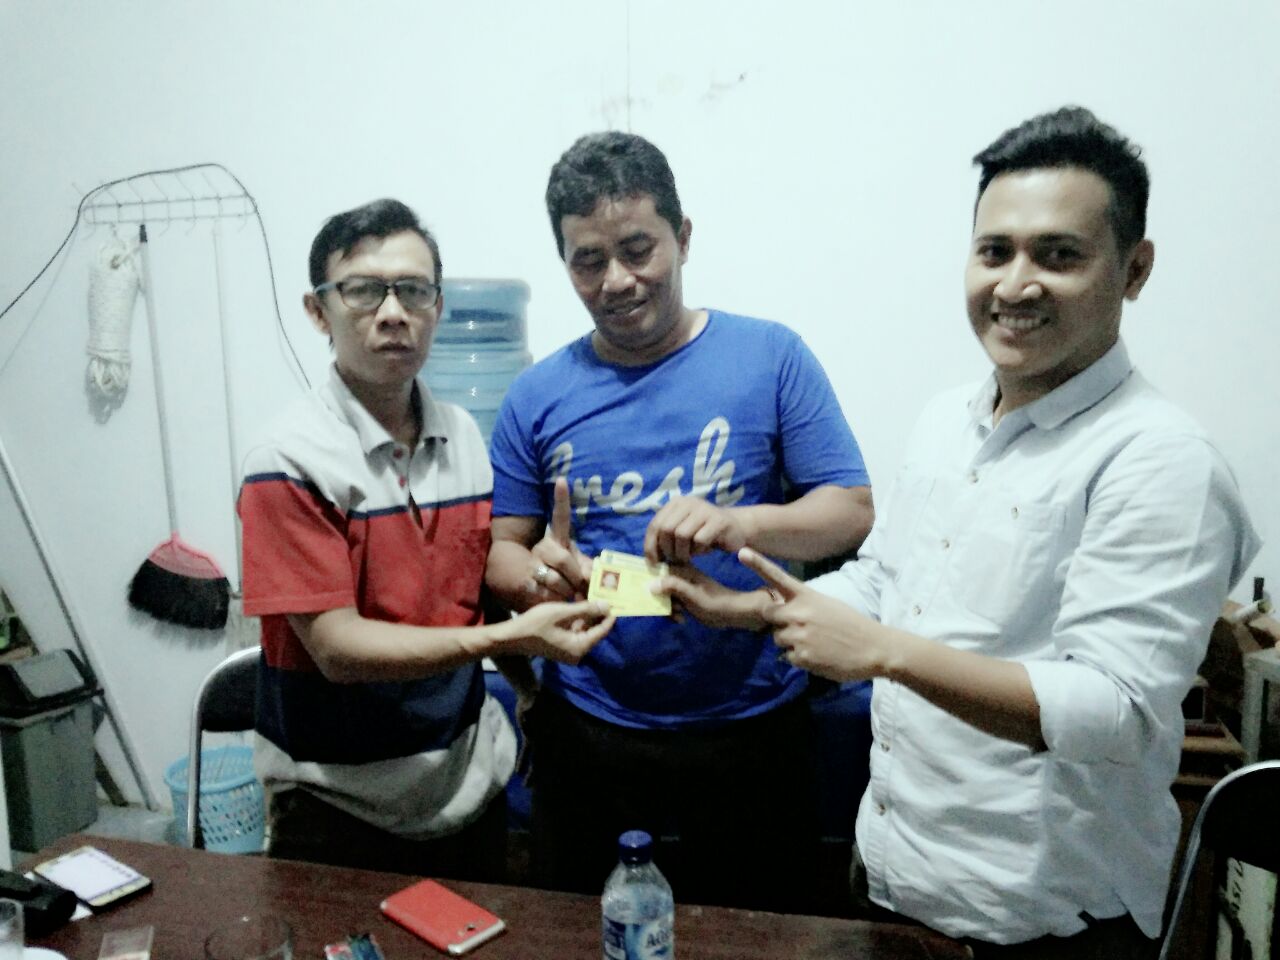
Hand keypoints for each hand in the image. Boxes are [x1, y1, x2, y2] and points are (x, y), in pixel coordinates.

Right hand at [499, 599, 614, 664]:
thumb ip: (586, 609)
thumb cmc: (536, 624)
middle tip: (604, 594)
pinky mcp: (563, 646)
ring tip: (590, 594)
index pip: (602, 630)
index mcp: (580, 647)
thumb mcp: (562, 612)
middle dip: (598, 612)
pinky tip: (577, 602)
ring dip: (587, 613)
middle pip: (595, 630)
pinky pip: (576, 631)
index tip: (617, 600)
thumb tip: (607, 605)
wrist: (512, 637)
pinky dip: (578, 618)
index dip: (610, 615)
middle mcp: (578, 652)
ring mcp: (570, 650)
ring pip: (585, 629)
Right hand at [528, 478, 592, 600]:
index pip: (561, 517)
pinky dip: (556, 602)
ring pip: (555, 580)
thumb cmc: (566, 577)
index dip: (561, 499)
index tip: (562, 480)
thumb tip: (590, 577)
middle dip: (575, 577)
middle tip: (580, 587)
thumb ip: (589, 569)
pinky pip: (545, 593)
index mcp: (558, 540)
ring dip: (567, 593)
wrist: (536, 590)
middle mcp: (543, 547)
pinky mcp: (525, 581)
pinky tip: (555, 599)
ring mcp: (532, 563)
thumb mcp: (579, 568)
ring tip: (568, 595)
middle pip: (563, 559)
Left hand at [644, 496, 749, 563]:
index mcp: (676, 503)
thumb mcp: (682, 533)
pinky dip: (699, 550)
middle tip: (675, 560)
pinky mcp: (719, 520)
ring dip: (683, 552)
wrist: (736, 529)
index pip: (655, 524)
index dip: (651, 545)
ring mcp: (704, 509)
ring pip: (681, 534)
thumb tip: (650, 558)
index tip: (653, 563)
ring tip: (688, 556)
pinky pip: (700, 539)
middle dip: (668, 550)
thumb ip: (665, 539)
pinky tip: (703, 550)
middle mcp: (688, 502)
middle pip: (666, 529)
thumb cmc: (704, 534)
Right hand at [652, 563, 772, 629]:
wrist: (734, 613)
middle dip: (661, 601)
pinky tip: (682, 619)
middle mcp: (680, 575)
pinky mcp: (687, 596)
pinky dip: (674, 611)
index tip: (656, 599)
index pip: (656, 571)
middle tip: (674, 611)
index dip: (652, 585)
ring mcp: (683, 586)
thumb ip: (672, 587)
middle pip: (658, 585)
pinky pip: (672, 603)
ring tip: (680, 616)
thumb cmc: (715, 602)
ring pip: (664, 596)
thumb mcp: (692, 596)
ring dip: (668, 608)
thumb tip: (650, 584)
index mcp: (681, 569)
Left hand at [738, 547, 890, 681]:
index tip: (742, 552)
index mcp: (807, 596)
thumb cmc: (852, 625)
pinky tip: (818, 655)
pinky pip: (787, 657)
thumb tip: (782, 613)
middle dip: (776, 620)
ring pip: (777, 638)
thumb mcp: (827, 605)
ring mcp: (798, 635)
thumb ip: (803, 605)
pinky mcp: (801, 656)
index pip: (778, 577)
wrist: (875, 648)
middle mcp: (799, 613)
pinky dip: (799, 658)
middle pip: (768, 614)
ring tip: (814, 642)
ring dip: (789, 641)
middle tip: (797, 626)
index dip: (758, 564)